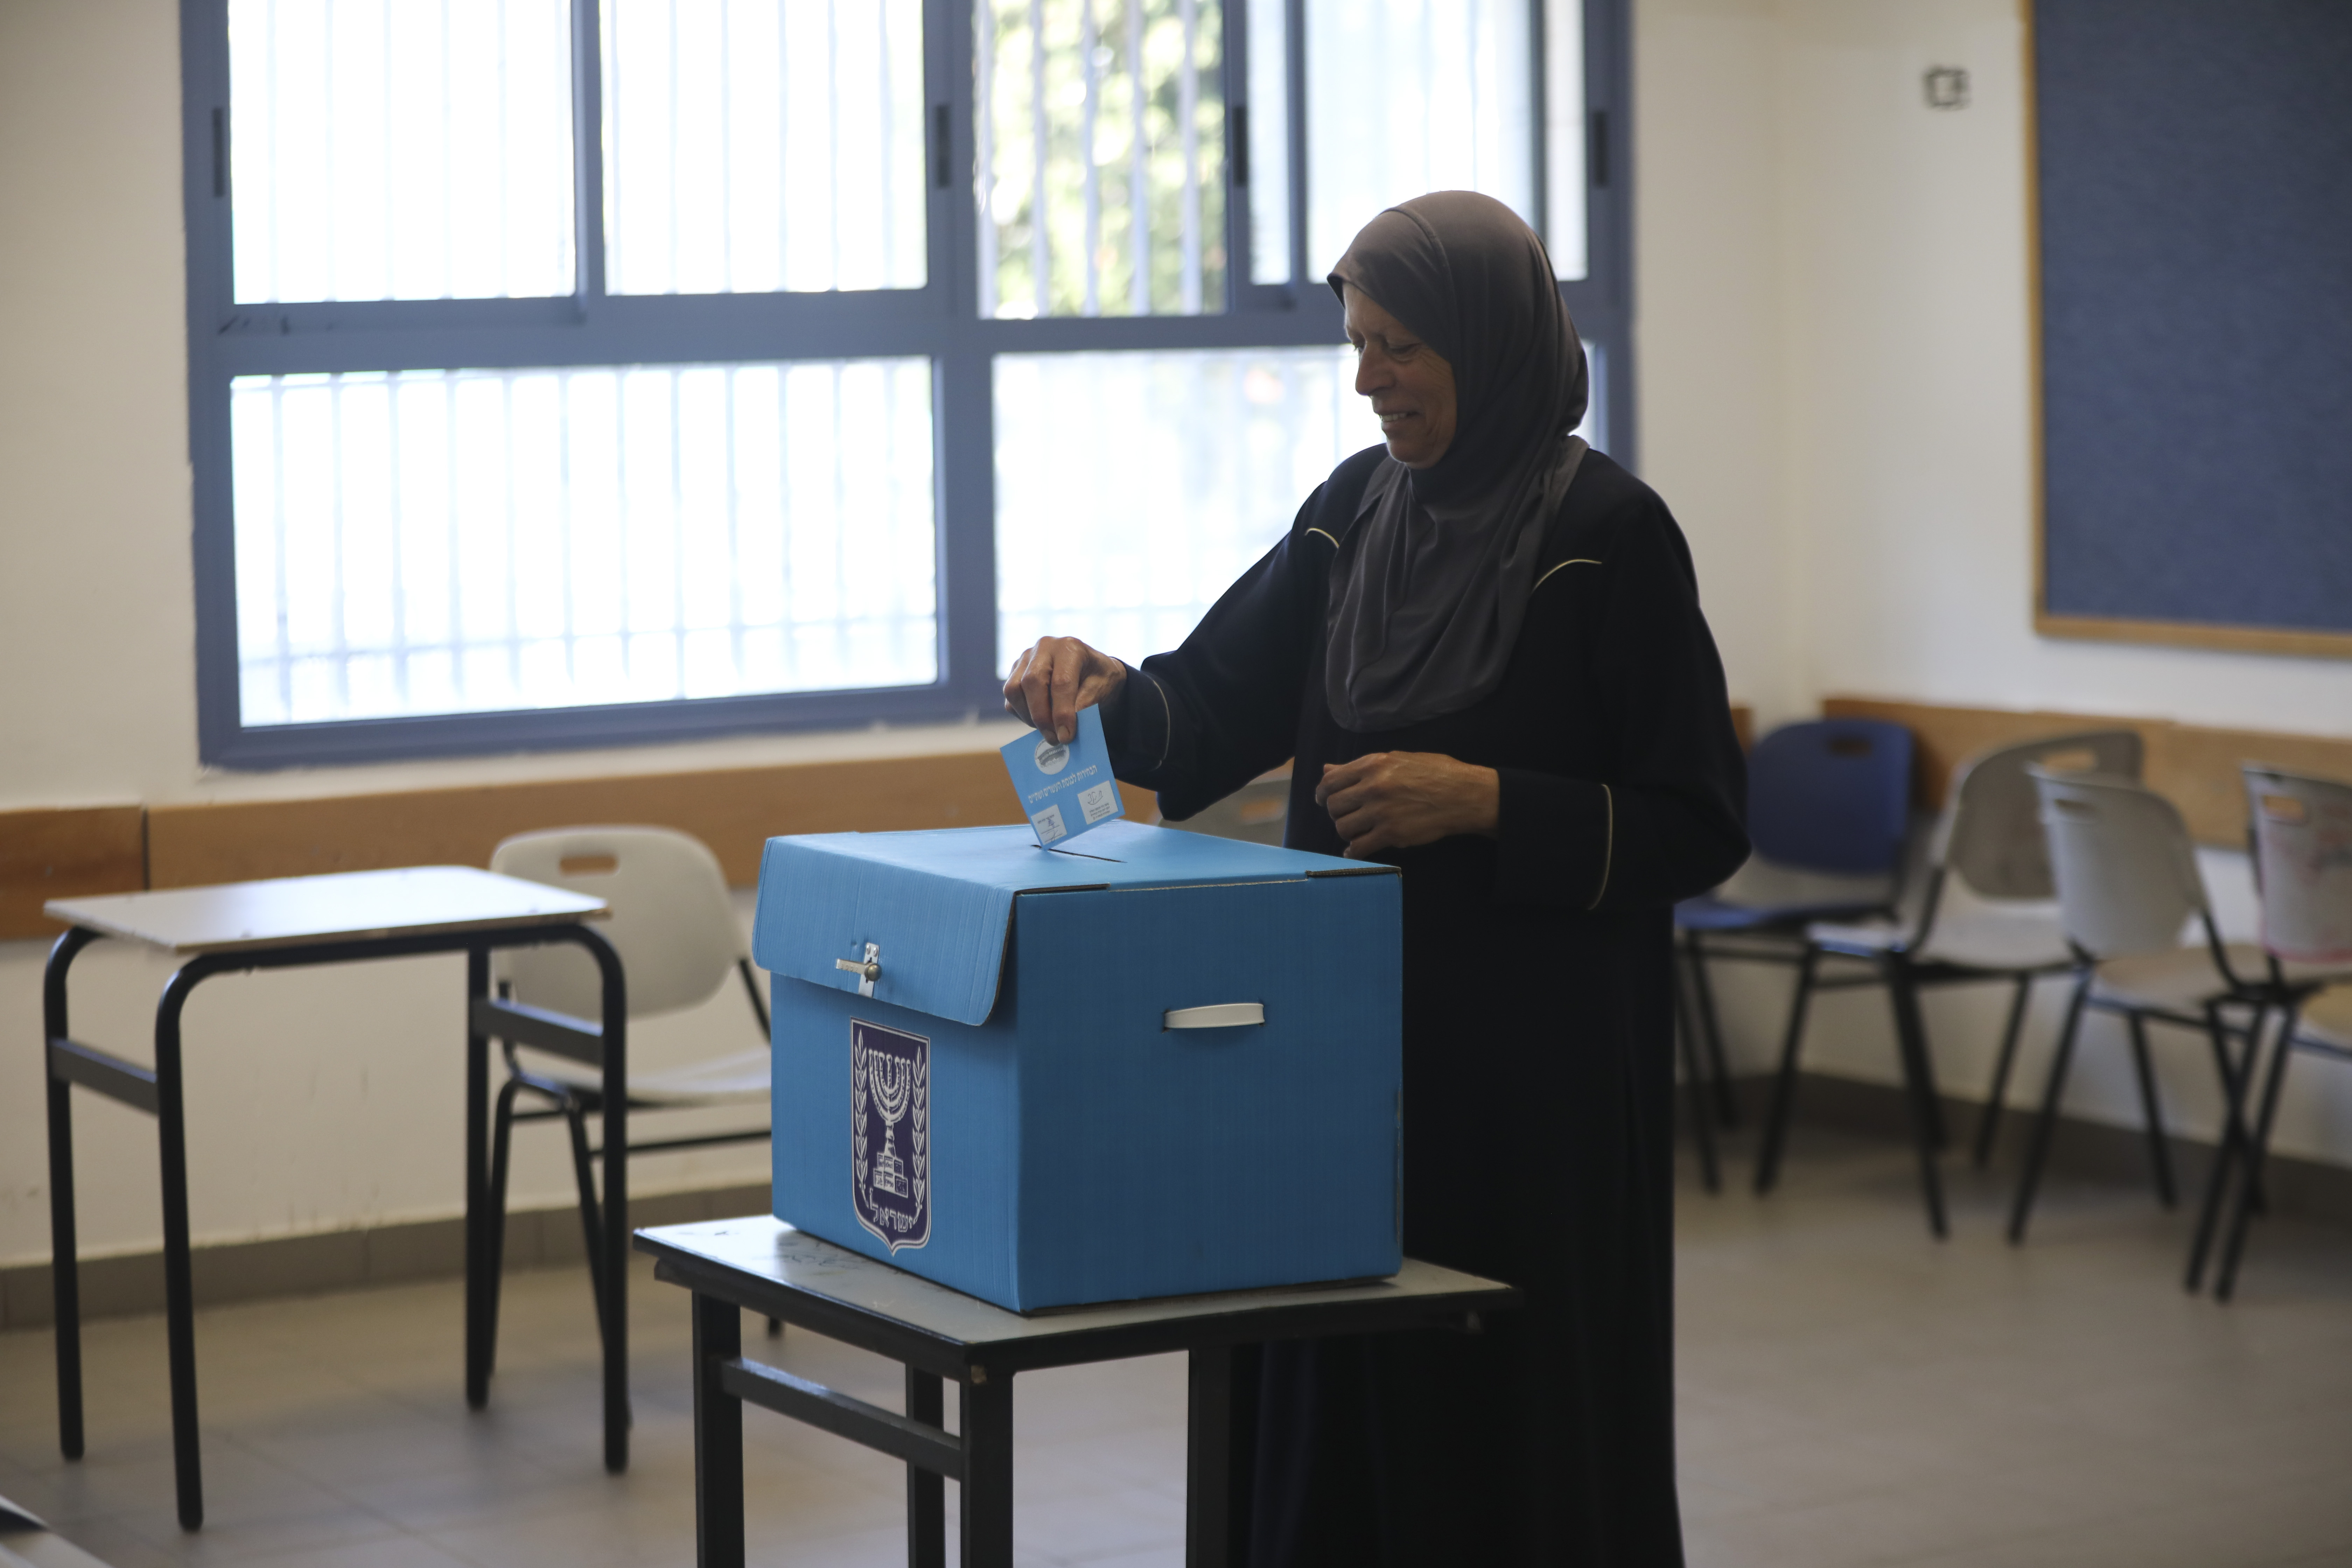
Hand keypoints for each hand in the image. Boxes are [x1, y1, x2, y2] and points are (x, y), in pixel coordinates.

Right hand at [1004, 636, 1127, 743]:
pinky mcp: (1015, 671)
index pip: (1061, 682)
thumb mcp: (1100, 689)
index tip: (1066, 736)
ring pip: (1014, 690)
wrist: (1090, 670)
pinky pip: (1010, 698)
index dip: (1062, 712)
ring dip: (1029, 716)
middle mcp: (1044, 648)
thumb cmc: (1097, 679)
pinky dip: (1022, 714)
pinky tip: (1040, 722)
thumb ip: (1084, 705)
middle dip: (1041, 716)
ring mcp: (1025, 658)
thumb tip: (1064, 729)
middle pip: (1032, 682)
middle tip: (1054, 738)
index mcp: (1069, 647)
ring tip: (1048, 731)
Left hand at [1315, 752, 1500, 857]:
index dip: (1323, 793)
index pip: (1331, 780)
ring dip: (1346, 832)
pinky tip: (1355, 851)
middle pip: (1334, 805)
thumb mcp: (1397, 759)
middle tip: (1345, 816)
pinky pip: (1359, 847)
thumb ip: (1360, 766)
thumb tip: (1327, 768)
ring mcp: (1381, 811)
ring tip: (1356, 831)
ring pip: (1343, 827)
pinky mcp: (1392, 834)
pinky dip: (1353, 852)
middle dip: (1336, 813)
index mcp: (1373, 764)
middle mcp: (1373, 786)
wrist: (1465, 795)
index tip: (1324, 800)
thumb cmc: (1436, 773)